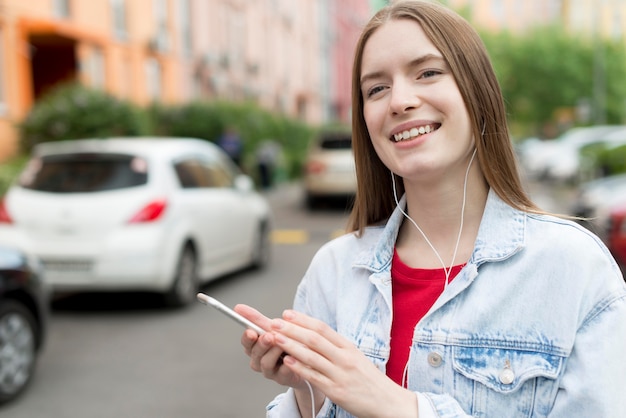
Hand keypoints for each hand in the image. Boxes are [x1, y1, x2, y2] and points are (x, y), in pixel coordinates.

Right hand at [234, 304, 310, 390]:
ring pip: (266, 363)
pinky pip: (283, 373)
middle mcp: (259, 361)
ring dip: (273, 352)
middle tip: (269, 336)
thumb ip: (257, 319)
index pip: (246, 342)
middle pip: (255, 353)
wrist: (306, 359)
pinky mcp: (283, 379)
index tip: (251, 331)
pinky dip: (287, 365)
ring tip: (282, 345)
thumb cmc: (285, 341)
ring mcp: (270, 371)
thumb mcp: (273, 329)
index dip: (247, 338)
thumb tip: (237, 307)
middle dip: (261, 344)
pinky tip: (292, 357)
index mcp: (254, 347)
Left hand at [270, 309, 417, 417]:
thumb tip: (312, 333)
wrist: (387, 401)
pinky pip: (315, 377)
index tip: (286, 313)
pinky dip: (300, 368)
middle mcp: (344, 357)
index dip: (302, 320)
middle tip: (274, 323)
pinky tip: (287, 361)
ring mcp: (340, 374)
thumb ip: (335, 346)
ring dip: (291, 345)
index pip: (322, 328)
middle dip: (292, 329)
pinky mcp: (337, 391)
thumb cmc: (368, 379)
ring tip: (275, 338)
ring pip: (312, 356)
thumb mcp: (355, 357)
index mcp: (348, 347)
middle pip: (314, 339)